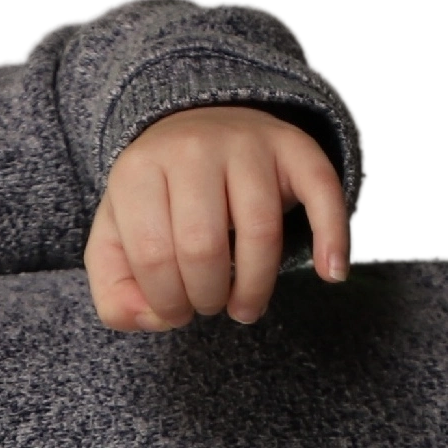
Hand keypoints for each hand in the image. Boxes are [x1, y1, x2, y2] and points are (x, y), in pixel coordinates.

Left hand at [87, 106, 351, 331]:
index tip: (176, 312)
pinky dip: (331, 237)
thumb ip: (115, 292)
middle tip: (210, 306)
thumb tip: (153, 320)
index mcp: (137, 171)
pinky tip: (330, 273)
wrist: (200, 128)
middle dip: (207, 298)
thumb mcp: (117, 238)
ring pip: (260, 232)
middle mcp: (192, 148)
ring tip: (245, 308)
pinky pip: (321, 193)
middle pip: (203, 248)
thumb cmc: (159, 200)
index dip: (166, 303)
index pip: (152, 257)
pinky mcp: (294, 147)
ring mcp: (247, 143)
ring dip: (255, 289)